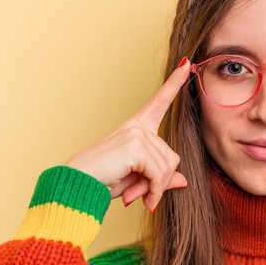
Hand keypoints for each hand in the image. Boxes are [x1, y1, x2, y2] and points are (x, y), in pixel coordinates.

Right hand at [65, 58, 190, 211]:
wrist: (77, 186)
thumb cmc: (101, 181)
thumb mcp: (136, 179)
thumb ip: (159, 177)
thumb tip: (182, 180)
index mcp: (136, 127)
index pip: (160, 101)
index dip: (174, 83)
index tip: (187, 64)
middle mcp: (137, 126)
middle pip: (171, 157)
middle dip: (159, 182)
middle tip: (141, 195)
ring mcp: (136, 133)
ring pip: (167, 168)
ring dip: (155, 189)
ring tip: (135, 196)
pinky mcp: (135, 146)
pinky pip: (158, 174)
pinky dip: (153, 191)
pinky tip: (142, 200)